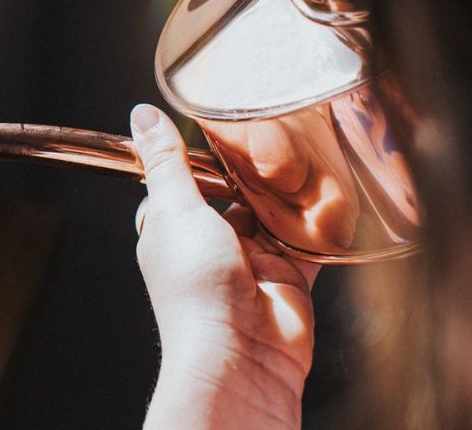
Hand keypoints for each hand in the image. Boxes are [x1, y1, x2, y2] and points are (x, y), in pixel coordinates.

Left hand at [130, 104, 318, 429]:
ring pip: (273, 212)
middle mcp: (211, 244)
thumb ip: (166, 162)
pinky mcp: (290, 276)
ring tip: (306, 153)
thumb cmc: (196, 291)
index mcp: (173, 229)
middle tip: (276, 132)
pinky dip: (317, 221)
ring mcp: (252, 260)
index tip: (224, 121)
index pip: (187, 181)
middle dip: (253, 170)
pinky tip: (330, 193)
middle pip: (235, 194)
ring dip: (287, 191)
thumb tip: (142, 116)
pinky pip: (306, 240)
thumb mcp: (175, 211)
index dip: (203, 155)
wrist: (241, 355)